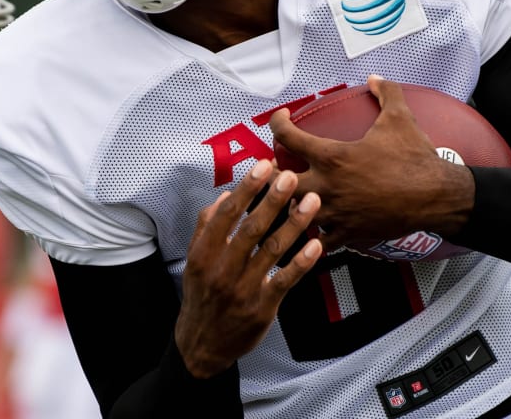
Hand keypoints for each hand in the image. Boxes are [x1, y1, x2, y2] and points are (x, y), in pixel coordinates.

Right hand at [174, 159, 322, 377]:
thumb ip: (205, 228)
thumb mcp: (194, 261)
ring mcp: (243, 289)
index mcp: (203, 254)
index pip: (227, 214)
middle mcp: (222, 269)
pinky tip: (316, 243)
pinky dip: (302, 261)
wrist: (204, 344)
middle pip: (251, 228)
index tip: (263, 166)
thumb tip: (223, 197)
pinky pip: (286, 279)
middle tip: (292, 176)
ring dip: (294, 223)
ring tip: (312, 202)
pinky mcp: (262, 307)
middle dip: (273, 199)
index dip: (247, 188)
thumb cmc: (202, 297)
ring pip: (272, 250)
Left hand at [268, 75, 474, 249]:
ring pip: (294, 214)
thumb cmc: (415, 157)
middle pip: (278, 183)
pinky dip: (313, 234)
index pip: (286, 136)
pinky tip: (314, 227)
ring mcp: (335, 213)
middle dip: (269, 175)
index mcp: (331, 156)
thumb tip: (375, 78)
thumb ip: (386, 92)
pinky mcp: (348, 233)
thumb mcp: (400, 118)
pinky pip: (319, 240)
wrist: (437, 197)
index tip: (281, 119)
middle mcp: (326, 186)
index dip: (277, 123)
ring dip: (290, 205)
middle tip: (273, 168)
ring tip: (291, 197)